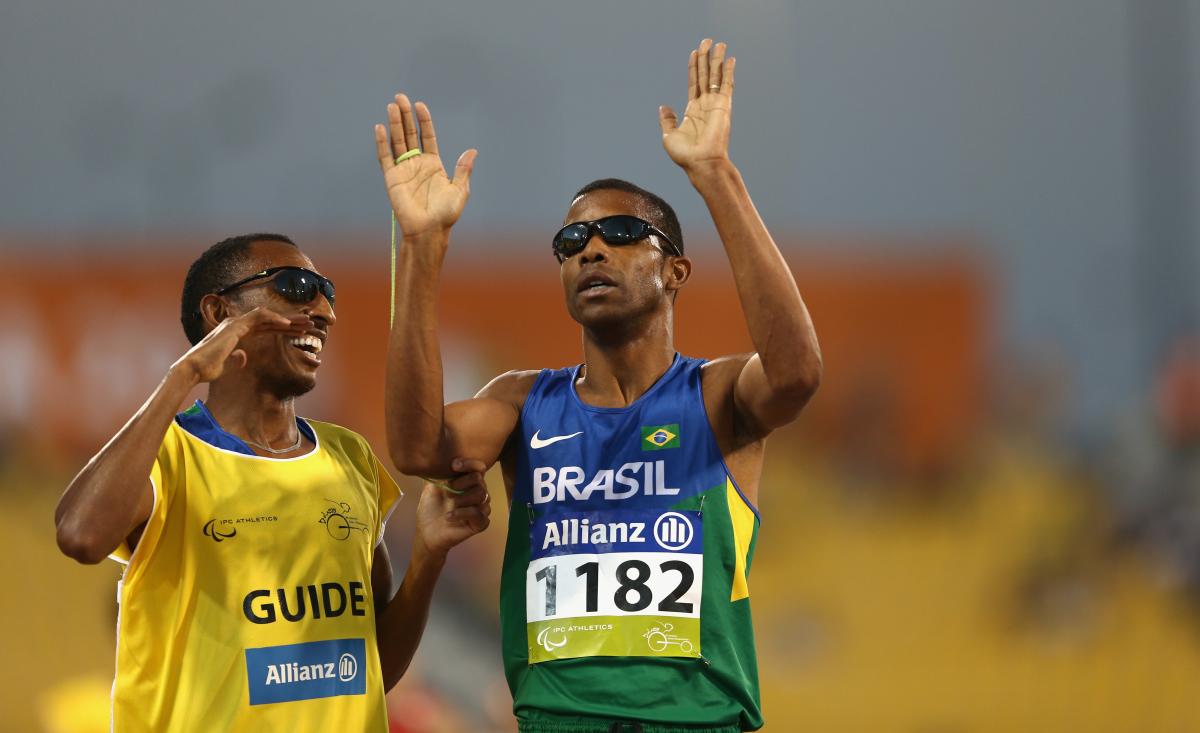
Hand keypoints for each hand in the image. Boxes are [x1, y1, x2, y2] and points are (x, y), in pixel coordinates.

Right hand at [171, 307, 311, 384]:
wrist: (192, 370)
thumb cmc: (206, 370)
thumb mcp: (227, 366)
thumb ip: (237, 359)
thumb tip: (244, 356)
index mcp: (237, 333)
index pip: (266, 328)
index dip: (284, 330)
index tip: (300, 333)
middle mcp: (237, 325)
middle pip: (270, 321)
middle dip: (291, 322)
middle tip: (310, 324)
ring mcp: (235, 324)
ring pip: (268, 316)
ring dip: (288, 318)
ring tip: (305, 323)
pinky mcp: (235, 326)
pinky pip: (259, 317)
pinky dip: (274, 319)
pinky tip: (288, 325)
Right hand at [374, 94, 477, 238]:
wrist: (429, 230)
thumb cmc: (446, 214)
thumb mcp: (460, 190)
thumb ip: (463, 169)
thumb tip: (472, 151)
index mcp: (433, 164)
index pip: (427, 136)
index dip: (423, 121)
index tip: (420, 106)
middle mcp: (417, 163)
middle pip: (410, 134)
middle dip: (405, 116)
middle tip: (400, 98)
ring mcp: (403, 169)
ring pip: (397, 141)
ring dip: (394, 124)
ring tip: (392, 106)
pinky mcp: (391, 178)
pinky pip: (385, 157)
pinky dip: (381, 142)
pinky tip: (380, 127)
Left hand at [412, 458, 491, 559]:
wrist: (427, 532)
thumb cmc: (430, 509)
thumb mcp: (431, 486)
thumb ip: (437, 471)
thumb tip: (433, 453)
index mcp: (468, 482)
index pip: (478, 468)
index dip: (470, 464)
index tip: (454, 465)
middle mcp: (477, 493)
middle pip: (480, 481)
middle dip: (463, 482)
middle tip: (448, 489)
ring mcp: (480, 509)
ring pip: (482, 496)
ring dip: (462, 498)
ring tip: (447, 503)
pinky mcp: (480, 524)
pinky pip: (478, 514)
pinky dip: (462, 513)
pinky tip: (448, 516)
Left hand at [659, 39, 734, 171]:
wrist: (701, 163)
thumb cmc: (686, 155)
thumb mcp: (669, 135)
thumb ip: (667, 120)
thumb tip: (663, 107)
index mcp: (693, 110)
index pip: (694, 83)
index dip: (694, 67)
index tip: (695, 52)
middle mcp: (706, 105)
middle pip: (706, 75)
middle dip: (706, 57)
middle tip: (708, 40)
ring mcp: (716, 104)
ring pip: (716, 76)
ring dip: (717, 59)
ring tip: (719, 43)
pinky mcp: (724, 106)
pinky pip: (726, 85)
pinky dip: (728, 71)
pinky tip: (730, 59)